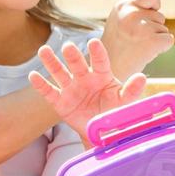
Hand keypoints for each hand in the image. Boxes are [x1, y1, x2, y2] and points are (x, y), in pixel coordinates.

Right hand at [28, 38, 146, 142]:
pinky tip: (33, 75)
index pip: (100, 62)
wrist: (102, 133)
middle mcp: (85, 79)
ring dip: (51, 62)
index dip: (97, 53)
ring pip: (60, 73)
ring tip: (43, 51)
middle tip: (68, 47)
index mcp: (103, 76)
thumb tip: (142, 77)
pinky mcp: (61, 102)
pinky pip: (49, 93)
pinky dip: (41, 85)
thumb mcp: (125, 103)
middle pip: (77, 64)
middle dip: (72, 56)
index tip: (93, 42)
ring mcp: (71, 89)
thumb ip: (131, 90)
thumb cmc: (115, 113)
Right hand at [100, 0, 174, 79]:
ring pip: (163, 27)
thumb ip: (132, 0)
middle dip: (152, 26)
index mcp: (122, 5)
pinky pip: (169, 39)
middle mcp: (131, 14)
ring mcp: (141, 27)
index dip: (153, 4)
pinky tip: (146, 52)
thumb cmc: (116, 44)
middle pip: (159, 14)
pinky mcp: (152, 41)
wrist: (112, 69)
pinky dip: (162, 47)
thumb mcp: (118, 17)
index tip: (149, 12)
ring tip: (138, 45)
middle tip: (136, 38)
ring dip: (155, 37)